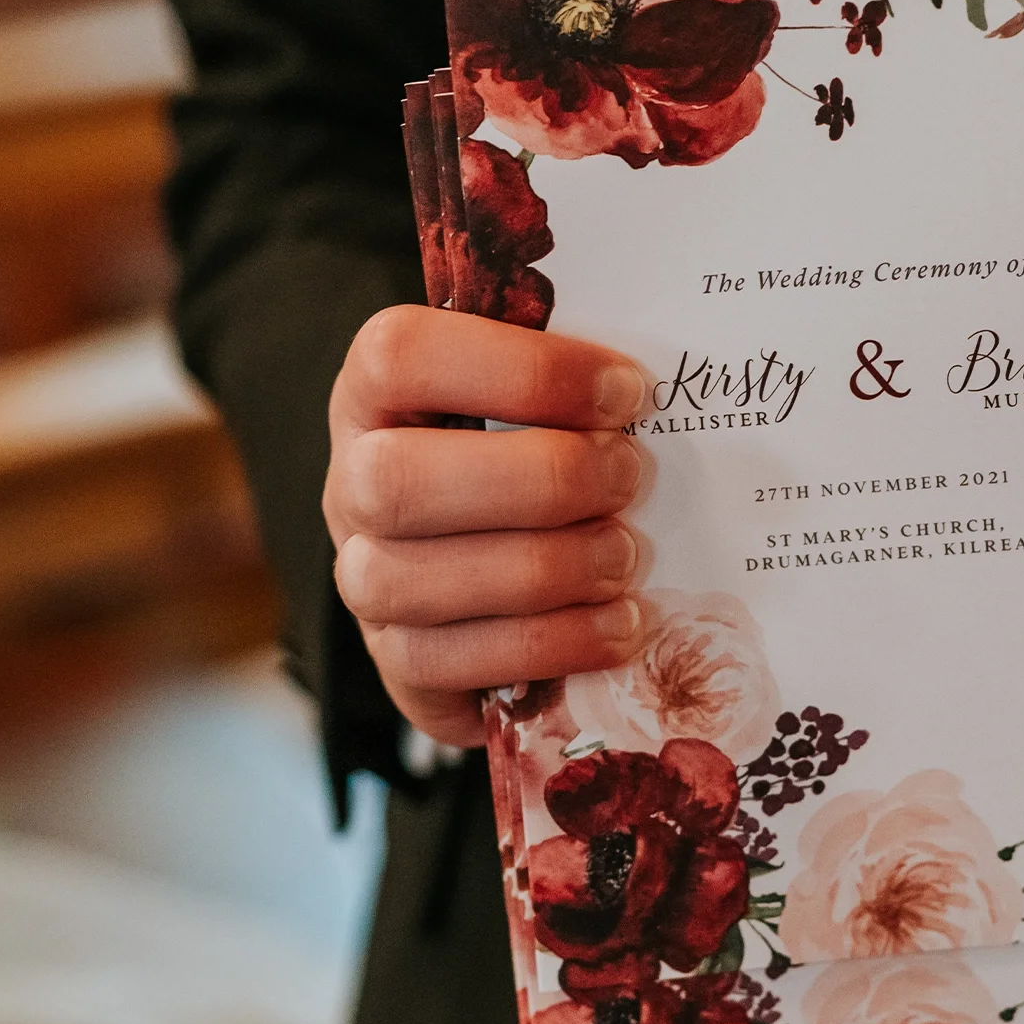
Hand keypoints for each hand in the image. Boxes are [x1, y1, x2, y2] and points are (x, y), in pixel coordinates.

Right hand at [323, 305, 650, 747]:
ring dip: (542, 571)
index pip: (402, 356)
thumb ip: (581, 381)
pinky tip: (618, 627)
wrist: (507, 554)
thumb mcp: (550, 396)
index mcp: (381, 390)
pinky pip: (441, 667)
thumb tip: (672, 373)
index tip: (627, 391)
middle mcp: (351, 482)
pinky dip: (544, 647)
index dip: (522, 372)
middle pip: (396, 481)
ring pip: (410, 583)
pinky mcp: (396, 659)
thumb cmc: (544, 447)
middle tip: (630, 477)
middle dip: (538, 481)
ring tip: (626, 559)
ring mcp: (362, 576)